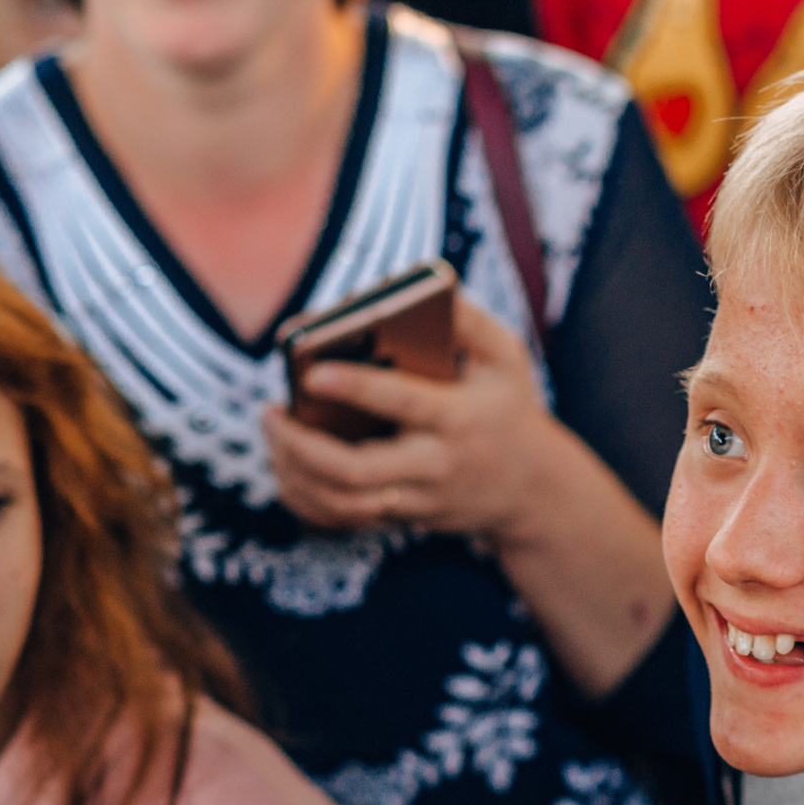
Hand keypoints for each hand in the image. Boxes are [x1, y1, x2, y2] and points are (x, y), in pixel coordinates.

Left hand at [265, 296, 560, 545]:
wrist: (533, 490)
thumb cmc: (509, 408)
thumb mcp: (508, 357)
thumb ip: (470, 320)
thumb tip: (429, 285)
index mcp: (458, 418)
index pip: (403, 403)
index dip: (355, 388)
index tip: (312, 372)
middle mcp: (435, 466)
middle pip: (355, 471)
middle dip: (301, 445)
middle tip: (271, 411)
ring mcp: (417, 499)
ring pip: (340, 502)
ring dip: (293, 472)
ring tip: (273, 431)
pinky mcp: (402, 517)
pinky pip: (340, 518)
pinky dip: (304, 497)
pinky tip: (284, 464)